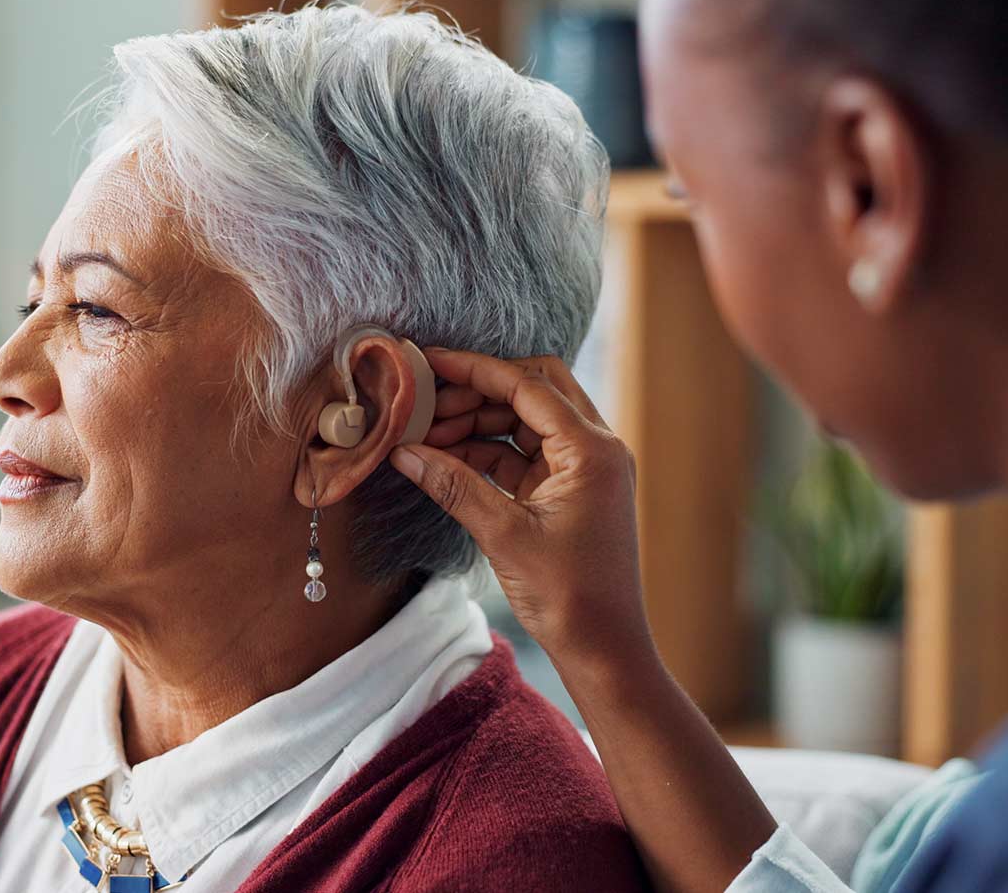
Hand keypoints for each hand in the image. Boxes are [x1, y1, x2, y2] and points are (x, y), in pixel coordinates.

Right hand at [389, 349, 652, 664]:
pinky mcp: (569, 492)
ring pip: (526, 422)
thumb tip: (404, 451)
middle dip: (477, 392)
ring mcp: (584, 470)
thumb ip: (454, 485)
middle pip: (533, 390)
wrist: (603, 647)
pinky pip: (524, 455)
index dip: (475, 369)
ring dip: (479, 423)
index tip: (429, 360)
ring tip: (427, 437)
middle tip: (425, 405)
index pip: (528, 385)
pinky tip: (445, 460)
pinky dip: (486, 453)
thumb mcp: (503, 535)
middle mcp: (596, 449)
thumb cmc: (568, 596)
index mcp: (592, 450)